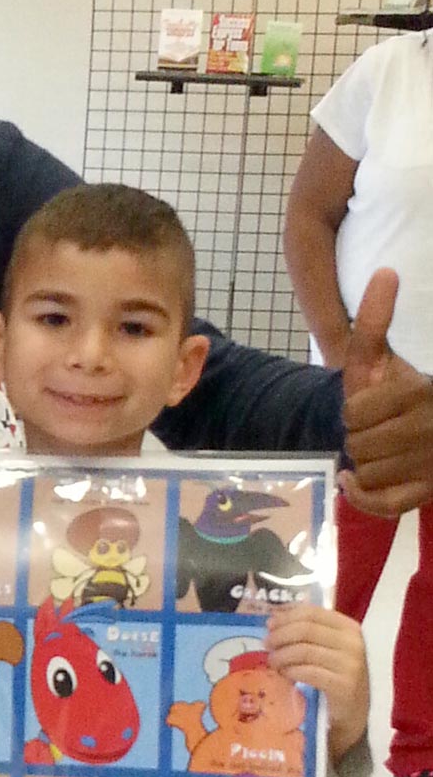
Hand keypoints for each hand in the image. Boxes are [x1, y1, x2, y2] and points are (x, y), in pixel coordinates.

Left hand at [265, 602, 369, 759]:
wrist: (355, 713)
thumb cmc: (337, 675)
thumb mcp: (327, 648)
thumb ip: (307, 631)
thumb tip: (274, 617)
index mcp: (349, 627)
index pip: (312, 612)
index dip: (286, 616)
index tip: (270, 624)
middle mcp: (353, 643)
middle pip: (305, 629)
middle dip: (280, 635)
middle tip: (266, 644)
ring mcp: (350, 665)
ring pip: (303, 650)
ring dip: (281, 655)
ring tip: (272, 662)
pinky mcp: (343, 686)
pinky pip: (307, 672)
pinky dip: (290, 671)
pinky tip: (284, 674)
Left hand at [338, 268, 432, 517]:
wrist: (417, 426)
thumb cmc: (393, 393)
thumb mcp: (380, 357)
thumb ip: (376, 320)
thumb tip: (386, 271)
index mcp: (421, 393)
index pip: (355, 413)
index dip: (352, 412)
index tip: (365, 408)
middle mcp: (431, 428)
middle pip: (359, 444)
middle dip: (356, 438)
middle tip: (371, 432)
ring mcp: (432, 463)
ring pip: (369, 473)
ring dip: (362, 465)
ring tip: (377, 452)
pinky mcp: (427, 493)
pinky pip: (384, 505)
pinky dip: (363, 497)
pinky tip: (355, 481)